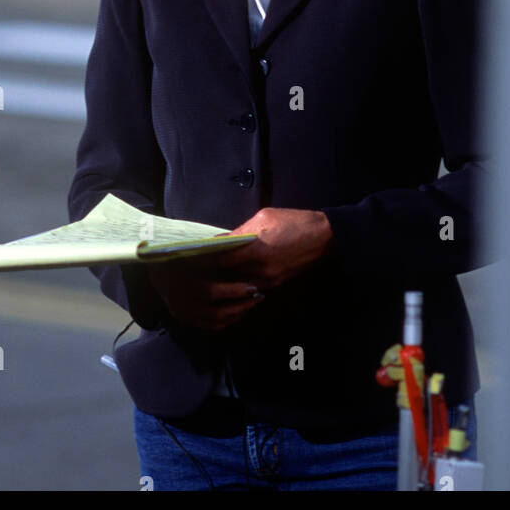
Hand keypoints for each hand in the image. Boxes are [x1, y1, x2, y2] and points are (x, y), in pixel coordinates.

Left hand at [145, 208, 333, 331]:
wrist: (326, 239)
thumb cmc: (295, 222)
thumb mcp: (264, 218)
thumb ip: (239, 232)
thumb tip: (217, 241)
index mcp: (256, 251)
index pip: (217, 258)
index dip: (198, 258)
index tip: (182, 255)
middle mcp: (259, 272)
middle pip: (222, 277)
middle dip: (202, 274)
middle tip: (182, 269)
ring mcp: (267, 283)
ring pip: (232, 288)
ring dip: (216, 284)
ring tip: (197, 277)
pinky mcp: (273, 287)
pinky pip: (247, 292)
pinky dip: (233, 288)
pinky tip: (223, 283)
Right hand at [145, 256, 262, 331]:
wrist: (155, 267)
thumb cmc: (184, 254)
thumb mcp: (196, 248)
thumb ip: (215, 252)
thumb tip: (243, 249)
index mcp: (180, 270)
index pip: (210, 280)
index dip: (233, 284)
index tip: (253, 281)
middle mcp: (178, 291)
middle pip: (212, 296)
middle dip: (238, 295)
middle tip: (257, 291)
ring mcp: (180, 307)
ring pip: (213, 315)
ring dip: (237, 310)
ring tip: (254, 301)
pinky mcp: (184, 317)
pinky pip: (211, 324)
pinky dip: (229, 320)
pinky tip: (241, 311)